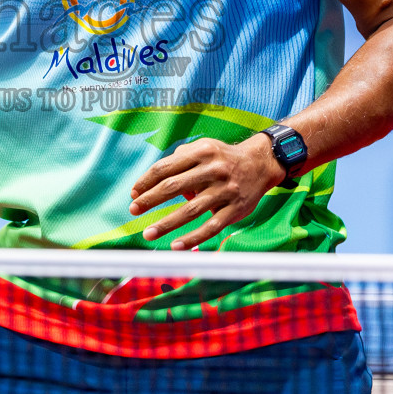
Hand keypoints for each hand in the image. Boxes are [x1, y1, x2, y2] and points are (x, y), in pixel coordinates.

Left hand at [128, 134, 284, 249]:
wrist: (260, 164)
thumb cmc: (222, 158)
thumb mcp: (203, 147)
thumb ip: (179, 159)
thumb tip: (155, 182)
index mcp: (201, 152)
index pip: (166, 167)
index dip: (146, 181)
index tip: (133, 193)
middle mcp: (213, 169)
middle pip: (174, 187)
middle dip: (150, 200)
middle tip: (133, 211)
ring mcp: (225, 190)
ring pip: (190, 210)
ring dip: (167, 223)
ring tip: (148, 233)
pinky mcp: (235, 209)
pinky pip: (211, 226)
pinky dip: (193, 238)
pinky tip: (176, 246)